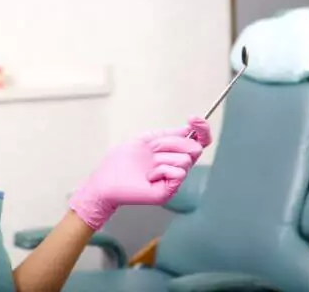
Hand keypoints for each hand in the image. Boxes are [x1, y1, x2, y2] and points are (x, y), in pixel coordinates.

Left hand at [68, 117, 210, 230]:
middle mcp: (176, 165)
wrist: (106, 180)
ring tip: (147, 166)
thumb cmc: (121, 161)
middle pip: (193, 147)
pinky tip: (148, 177)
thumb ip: (167, 134)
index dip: (202, 129)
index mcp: (171, 152)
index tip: (194, 118)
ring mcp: (174, 179)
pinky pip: (178, 173)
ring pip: (185, 160)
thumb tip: (188, 129)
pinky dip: (161, 170)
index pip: (198, 141)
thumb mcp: (146, 139)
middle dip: (170, 143)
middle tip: (152, 149)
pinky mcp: (170, 191)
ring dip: (162, 158)